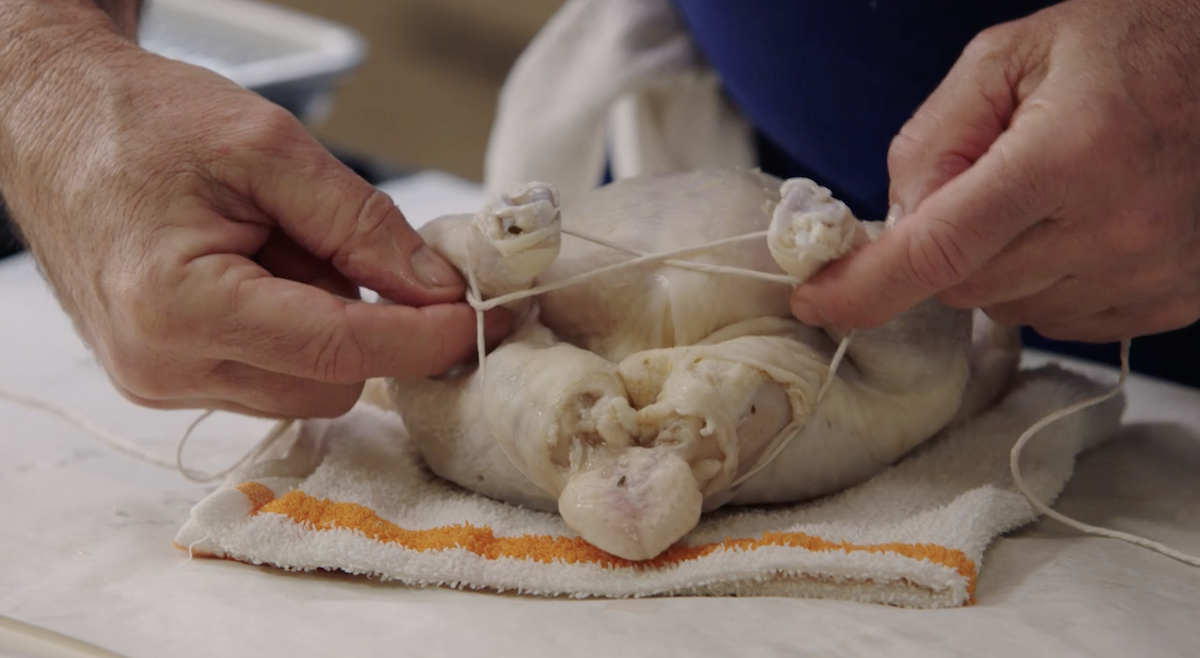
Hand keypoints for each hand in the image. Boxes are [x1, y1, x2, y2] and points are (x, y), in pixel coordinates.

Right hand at [1, 23, 508, 417]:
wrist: (53, 125)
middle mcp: (161, 364)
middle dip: (366, 324)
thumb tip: (436, 286)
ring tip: (280, 249)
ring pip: (304, 390)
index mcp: (179, 304)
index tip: (476, 317)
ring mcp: (157, 382)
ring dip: (325, 328)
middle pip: (331, 384)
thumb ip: (361, 222)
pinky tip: (261, 275)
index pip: (339, 350)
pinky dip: (291, 334)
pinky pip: (268, 379)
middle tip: (342, 244)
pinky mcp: (163, 380)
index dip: (422, 337)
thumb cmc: (145, 124)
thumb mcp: (269, 148)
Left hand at [789, 0, 1199, 342]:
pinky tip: (1076, 226)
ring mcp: (1147, 273)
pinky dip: (1044, 282)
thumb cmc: (1125, 49)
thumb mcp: (1006, 59)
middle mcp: (1114, 228)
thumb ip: (932, 140)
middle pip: (962, 286)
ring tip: (1046, 195)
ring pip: (1009, 309)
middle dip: (943, 247)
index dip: (865, 286)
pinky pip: (1062, 320)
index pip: (939, 250)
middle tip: (981, 183)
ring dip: (996, 266)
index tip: (815, 300)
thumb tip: (896, 223)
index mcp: (1067, 156)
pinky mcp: (1170, 299)